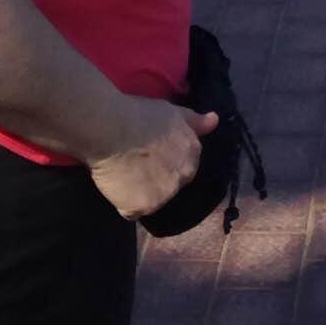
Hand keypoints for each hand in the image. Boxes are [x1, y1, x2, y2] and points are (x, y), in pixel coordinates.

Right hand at [67, 99, 205, 217]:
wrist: (111, 130)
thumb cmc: (138, 116)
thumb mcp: (172, 112)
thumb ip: (193, 121)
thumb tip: (214, 120)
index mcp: (192, 153)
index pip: (183, 167)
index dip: (163, 163)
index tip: (148, 157)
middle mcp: (184, 176)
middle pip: (170, 185)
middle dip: (155, 180)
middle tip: (133, 167)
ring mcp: (165, 194)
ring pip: (152, 201)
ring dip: (139, 193)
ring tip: (121, 176)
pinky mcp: (143, 207)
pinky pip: (131, 211)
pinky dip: (122, 202)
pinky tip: (115, 187)